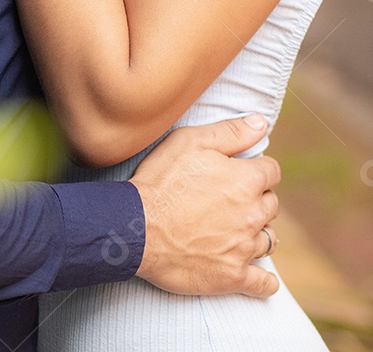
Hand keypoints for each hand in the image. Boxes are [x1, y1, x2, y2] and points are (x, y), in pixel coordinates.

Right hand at [133, 114, 279, 297]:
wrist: (135, 227)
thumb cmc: (160, 180)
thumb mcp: (190, 141)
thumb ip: (231, 132)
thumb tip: (261, 123)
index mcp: (246, 180)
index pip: (271, 171)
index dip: (256, 169)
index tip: (241, 173)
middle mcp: (252, 214)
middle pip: (272, 205)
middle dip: (257, 199)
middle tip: (233, 200)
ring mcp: (244, 248)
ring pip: (269, 240)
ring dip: (259, 233)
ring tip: (240, 230)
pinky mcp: (232, 276)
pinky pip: (264, 284)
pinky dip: (265, 282)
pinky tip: (260, 277)